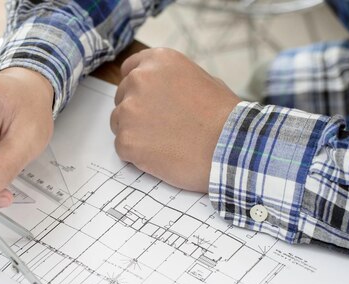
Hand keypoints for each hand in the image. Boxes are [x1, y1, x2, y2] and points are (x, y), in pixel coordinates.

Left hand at [110, 48, 239, 192]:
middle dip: (137, 111)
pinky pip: (123, 148)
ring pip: (119, 123)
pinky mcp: (126, 140)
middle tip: (161, 127)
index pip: (130, 69)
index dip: (137, 88)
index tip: (146, 100)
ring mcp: (129, 111)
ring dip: (135, 132)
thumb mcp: (202, 79)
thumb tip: (161, 89)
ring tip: (164, 142)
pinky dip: (137, 154)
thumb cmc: (223, 117)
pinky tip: (161, 155)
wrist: (229, 148)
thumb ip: (172, 80)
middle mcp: (139, 80)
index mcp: (158, 61)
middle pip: (122, 97)